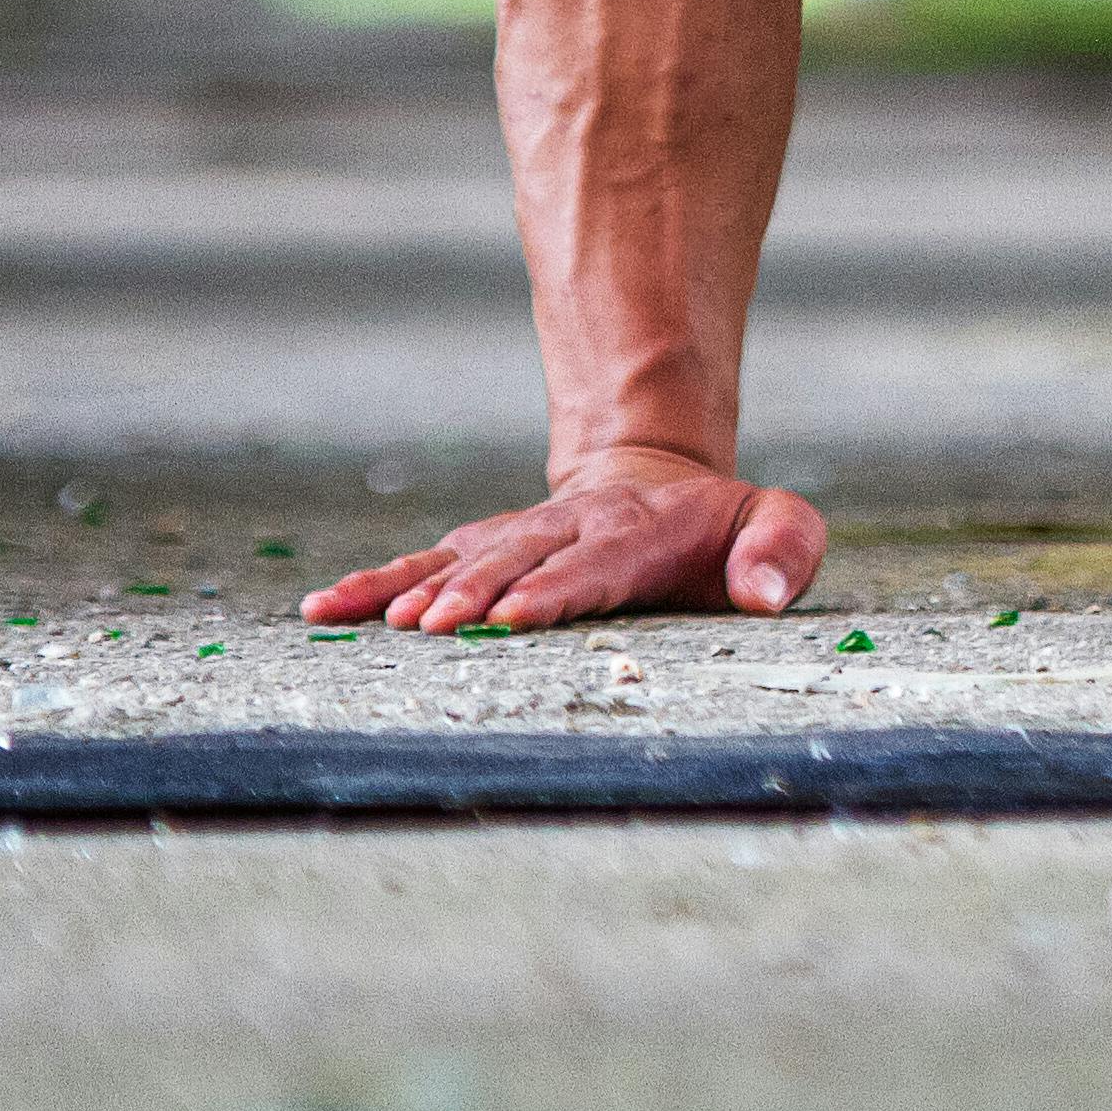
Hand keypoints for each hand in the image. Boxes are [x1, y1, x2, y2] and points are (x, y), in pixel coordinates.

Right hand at [300, 446, 829, 633]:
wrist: (659, 484)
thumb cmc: (723, 529)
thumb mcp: (777, 523)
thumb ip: (784, 549)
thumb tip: (760, 594)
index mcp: (643, 531)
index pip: (598, 563)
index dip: (557, 588)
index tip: (516, 616)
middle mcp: (572, 527)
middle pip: (519, 559)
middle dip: (476, 591)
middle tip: (433, 626)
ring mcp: (521, 534)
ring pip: (463, 557)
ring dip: (419, 587)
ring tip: (378, 622)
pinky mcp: (483, 546)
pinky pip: (425, 560)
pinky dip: (376, 583)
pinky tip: (326, 609)